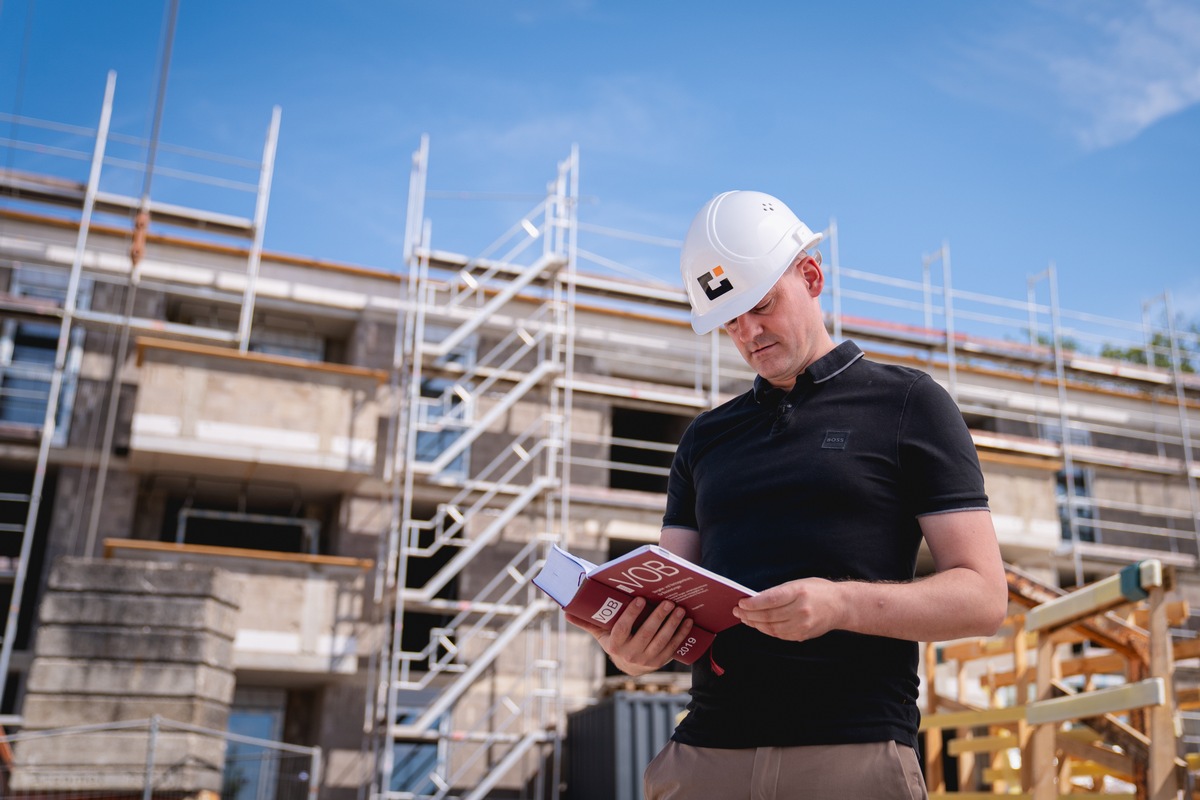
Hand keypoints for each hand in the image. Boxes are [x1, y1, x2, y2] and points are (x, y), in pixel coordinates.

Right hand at [566, 597, 693, 675]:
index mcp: (614, 645)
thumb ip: (587, 622)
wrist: (628, 667)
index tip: (639, 599)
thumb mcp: (600, 633)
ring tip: (679, 609)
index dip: (631, 615)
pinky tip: (688, 622)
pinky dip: (681, 634)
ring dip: (672, 625)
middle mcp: (630, 654)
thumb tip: (565, 611)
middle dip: (658, 617)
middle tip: (667, 602)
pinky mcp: (660, 661)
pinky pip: (673, 647)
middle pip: (646, 634)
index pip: (622, 629)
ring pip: (662, 641)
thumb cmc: (613, 642)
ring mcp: (647, 660)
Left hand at [733, 578, 845, 641]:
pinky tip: (758, 625)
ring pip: (772, 628)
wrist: (842, 606)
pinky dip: (766, 630)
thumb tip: (755, 600)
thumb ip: (779, 592)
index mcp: (799, 592)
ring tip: (745, 618)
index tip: (741, 602)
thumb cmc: (818, 590)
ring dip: (755, 624)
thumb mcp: (799, 583)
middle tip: (737, 611)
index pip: (770, 599)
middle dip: (749, 614)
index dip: (753, 603)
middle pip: (768, 615)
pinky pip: (779, 635)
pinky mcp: (802, 635)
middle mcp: (801, 609)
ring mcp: (802, 625)